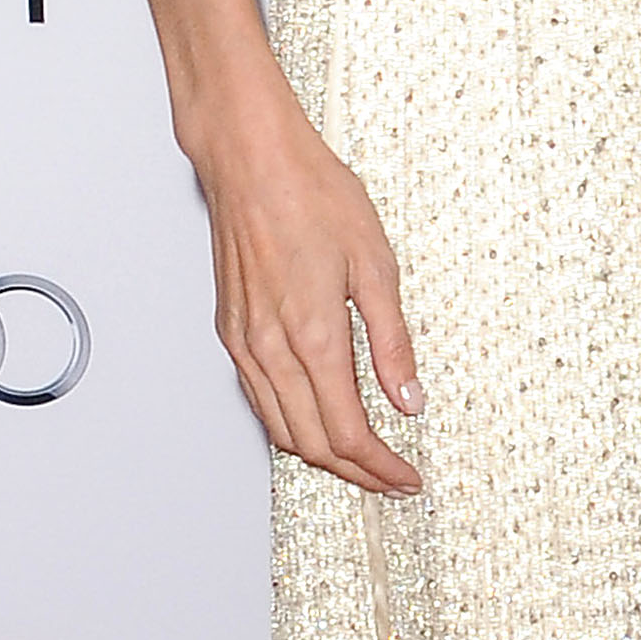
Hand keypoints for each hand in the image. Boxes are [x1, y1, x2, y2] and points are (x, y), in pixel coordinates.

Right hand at [193, 79, 423, 494]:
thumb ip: (392, 340)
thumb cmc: (313, 194)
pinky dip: (291, 425)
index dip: (380, 467)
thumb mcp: (375, 261)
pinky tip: (317, 418)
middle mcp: (270, 350)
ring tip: (362, 458)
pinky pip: (260, 400)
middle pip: (313, 444)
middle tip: (393, 478)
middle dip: (356, 472)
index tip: (407, 479)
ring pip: (281, 430)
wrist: (251, 160)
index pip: (347, 432)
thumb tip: (409, 399)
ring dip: (322, 455)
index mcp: (312, 335)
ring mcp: (245, 344)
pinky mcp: (231, 332)